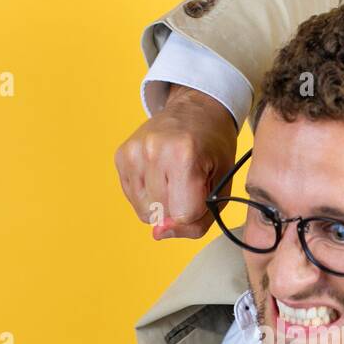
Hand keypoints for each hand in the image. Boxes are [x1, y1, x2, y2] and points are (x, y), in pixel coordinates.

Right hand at [114, 83, 237, 239]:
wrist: (195, 109)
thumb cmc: (213, 149)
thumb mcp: (221, 186)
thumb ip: (198, 220)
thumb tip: (158, 234)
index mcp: (183, 155)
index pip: (184, 214)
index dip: (196, 212)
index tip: (202, 193)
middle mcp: (153, 151)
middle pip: (163, 214)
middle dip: (179, 208)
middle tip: (190, 182)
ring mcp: (134, 153)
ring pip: (145, 212)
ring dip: (162, 204)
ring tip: (174, 177)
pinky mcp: (122, 156)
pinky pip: (133, 199)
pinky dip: (149, 195)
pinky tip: (160, 174)